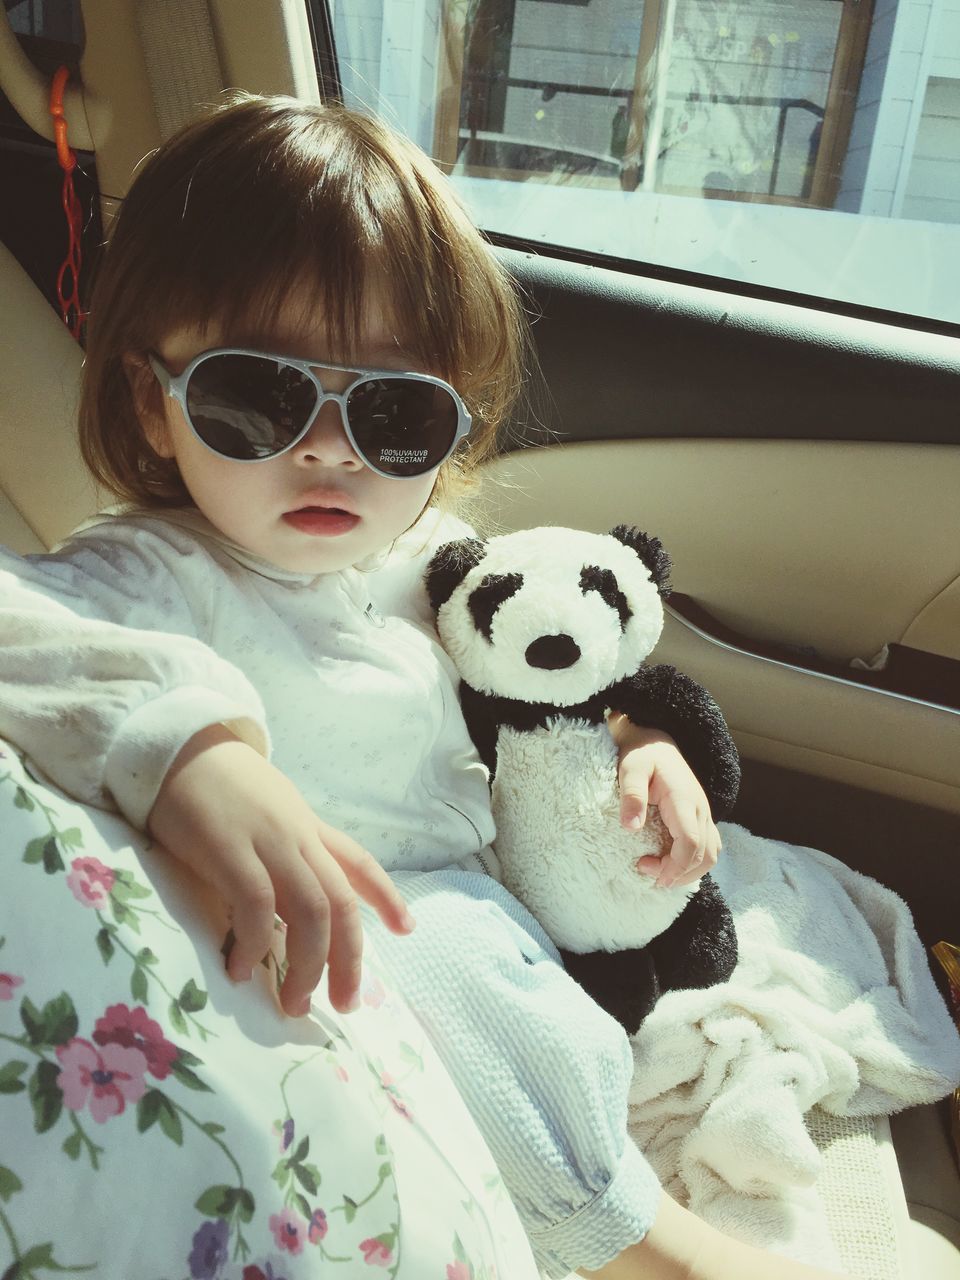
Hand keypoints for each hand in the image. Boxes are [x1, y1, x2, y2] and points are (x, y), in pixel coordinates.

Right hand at [147, 725, 414, 1017]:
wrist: (177, 748)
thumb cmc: (215, 786)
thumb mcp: (265, 813)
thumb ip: (282, 852)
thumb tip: (288, 911)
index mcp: (307, 827)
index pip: (358, 862)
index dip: (387, 896)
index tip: (407, 929)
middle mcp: (298, 836)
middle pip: (341, 902)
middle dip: (349, 958)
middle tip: (344, 1004)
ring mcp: (267, 842)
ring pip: (312, 910)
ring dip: (308, 964)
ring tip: (295, 1003)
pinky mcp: (228, 849)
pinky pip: (256, 905)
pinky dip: (257, 943)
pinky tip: (243, 970)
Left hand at [608, 715, 720, 888]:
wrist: (656, 741)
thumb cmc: (642, 755)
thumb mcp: (630, 769)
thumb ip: (632, 795)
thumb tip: (631, 827)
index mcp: (684, 799)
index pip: (690, 842)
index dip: (674, 865)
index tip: (648, 871)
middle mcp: (700, 809)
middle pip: (705, 854)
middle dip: (679, 873)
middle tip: (647, 873)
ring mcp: (704, 814)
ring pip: (711, 854)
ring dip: (689, 872)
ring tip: (659, 875)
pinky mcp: (700, 818)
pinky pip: (707, 847)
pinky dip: (693, 863)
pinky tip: (671, 866)